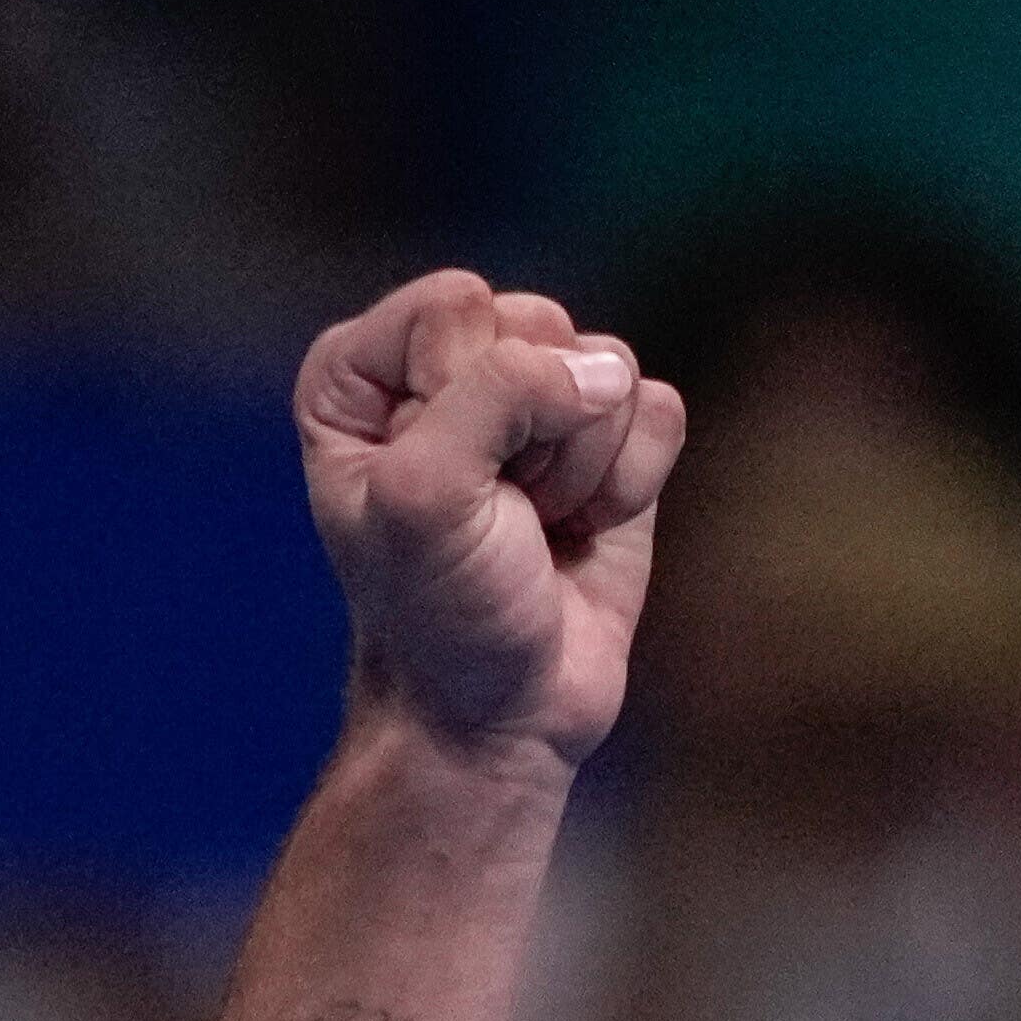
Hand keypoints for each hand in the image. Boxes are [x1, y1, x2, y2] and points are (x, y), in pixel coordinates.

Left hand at [295, 270, 681, 780]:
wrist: (497, 714)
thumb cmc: (437, 611)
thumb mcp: (426, 496)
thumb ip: (495, 395)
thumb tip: (603, 371)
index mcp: (360, 374)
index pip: (454, 305)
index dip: (462, 395)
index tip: (439, 485)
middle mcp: (444, 370)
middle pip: (538, 325)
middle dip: (533, 433)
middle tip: (497, 516)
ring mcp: (533, 401)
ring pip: (608, 365)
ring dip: (581, 467)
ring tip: (535, 528)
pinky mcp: (610, 439)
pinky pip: (659, 410)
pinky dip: (631, 484)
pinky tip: (584, 533)